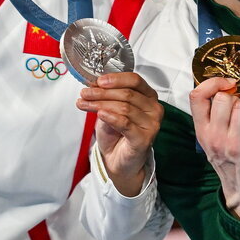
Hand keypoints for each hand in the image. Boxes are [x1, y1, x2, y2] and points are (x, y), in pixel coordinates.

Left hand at [77, 72, 162, 195]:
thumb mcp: (110, 109)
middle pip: (127, 94)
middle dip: (102, 92)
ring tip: (85, 104)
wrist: (117, 160)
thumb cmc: (117, 133)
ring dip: (101, 104)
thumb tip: (94, 85)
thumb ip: (107, 97)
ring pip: (124, 107)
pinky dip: (111, 117)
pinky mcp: (144, 138)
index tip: (99, 81)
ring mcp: (152, 124)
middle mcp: (154, 109)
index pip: (135, 80)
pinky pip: (125, 123)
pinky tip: (100, 114)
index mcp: (148, 97)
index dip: (116, 79)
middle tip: (85, 93)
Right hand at [189, 77, 239, 220]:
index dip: (212, 83)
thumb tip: (227, 89)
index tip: (226, 84)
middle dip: (236, 96)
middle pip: (223, 98)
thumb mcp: (212, 140)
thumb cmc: (229, 161)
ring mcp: (232, 141)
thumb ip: (213, 117)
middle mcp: (214, 135)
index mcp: (202, 131)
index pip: (196, 97)